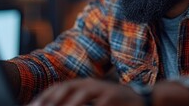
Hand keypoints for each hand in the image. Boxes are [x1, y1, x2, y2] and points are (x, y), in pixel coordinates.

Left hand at [28, 78, 144, 105]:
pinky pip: (99, 104)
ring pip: (81, 95)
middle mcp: (92, 84)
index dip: (45, 95)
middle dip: (51, 98)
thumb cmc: (114, 103)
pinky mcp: (114, 98)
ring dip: (68, 104)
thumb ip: (77, 102)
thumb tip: (54, 105)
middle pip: (67, 88)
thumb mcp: (94, 99)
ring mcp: (104, 89)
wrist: (142, 100)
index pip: (60, 86)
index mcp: (84, 83)